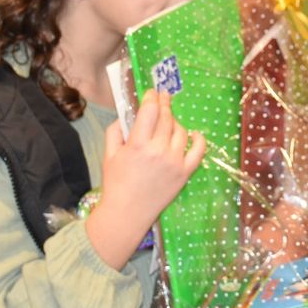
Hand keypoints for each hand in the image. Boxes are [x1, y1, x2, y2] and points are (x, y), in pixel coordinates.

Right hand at [86, 91, 205, 268]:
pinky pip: (199, 151)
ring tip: (168, 121)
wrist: (127, 213)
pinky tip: (194, 134)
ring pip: (180, 131)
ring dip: (174, 122)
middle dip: (165, 103)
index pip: (150, 111)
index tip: (152, 93)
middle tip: (164, 96)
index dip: (152, 98)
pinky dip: (199, 139)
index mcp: (137, 144)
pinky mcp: (185, 173)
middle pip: (166, 118)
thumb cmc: (116, 183)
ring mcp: (175, 162)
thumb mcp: (108, 154)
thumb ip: (115, 130)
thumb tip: (128, 114)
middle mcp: (158, 150)